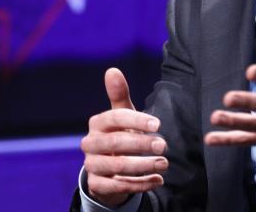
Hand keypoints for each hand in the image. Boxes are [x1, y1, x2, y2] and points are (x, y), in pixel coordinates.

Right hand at [80, 68, 167, 205]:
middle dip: (141, 144)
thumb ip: (119, 95)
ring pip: (117, 166)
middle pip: (116, 143)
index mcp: (97, 123)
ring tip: (165, 164)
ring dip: (143, 166)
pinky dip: (140, 184)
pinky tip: (158, 180)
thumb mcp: (122, 116)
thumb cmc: (119, 135)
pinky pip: (118, 186)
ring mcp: (92, 165)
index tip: (158, 124)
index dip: (136, 120)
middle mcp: (90, 143)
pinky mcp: (97, 185)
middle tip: (163, 146)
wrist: (106, 169)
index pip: (116, 118)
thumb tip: (112, 70)